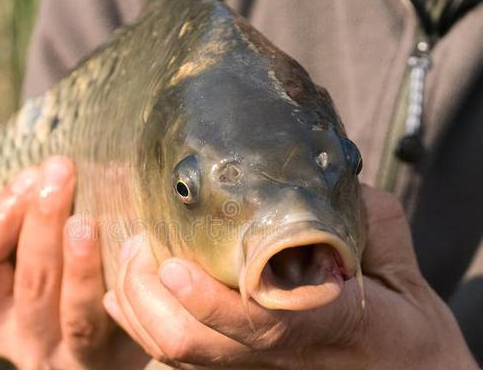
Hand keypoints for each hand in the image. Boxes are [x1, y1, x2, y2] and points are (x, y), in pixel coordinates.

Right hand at [0, 156, 148, 369]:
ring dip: (80, 259)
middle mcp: (26, 343)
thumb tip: (53, 170)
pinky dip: (124, 276)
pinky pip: (119, 318)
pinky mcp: (117, 356)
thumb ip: (36, 228)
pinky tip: (133, 239)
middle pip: (30, 281)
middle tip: (60, 173)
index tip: (30, 175)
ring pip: (75, 308)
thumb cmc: (65, 289)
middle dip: (43, 220)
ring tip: (87, 219)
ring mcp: (72, 356)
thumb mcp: (38, 265)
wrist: (111, 343)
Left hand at [103, 185, 478, 368]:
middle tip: (138, 245)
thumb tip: (312, 178)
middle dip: (149, 298)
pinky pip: (177, 361)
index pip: (263, 324)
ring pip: (176, 358)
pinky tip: (126, 293)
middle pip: (195, 348)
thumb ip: (360, 215)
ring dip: (138, 309)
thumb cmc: (405, 322)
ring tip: (131, 258)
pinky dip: (141, 325)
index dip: (211, 302)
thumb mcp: (396, 259)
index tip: (171, 265)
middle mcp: (282, 358)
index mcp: (327, 324)